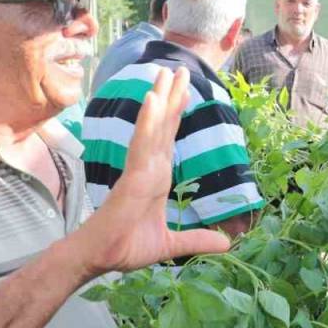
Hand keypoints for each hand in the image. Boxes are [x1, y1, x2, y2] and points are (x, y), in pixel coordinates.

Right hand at [75, 67, 229, 275]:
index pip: (169, 139)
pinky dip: (148, 121)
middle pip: (163, 125)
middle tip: (180, 68)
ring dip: (160, 98)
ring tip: (166, 72)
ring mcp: (141, 168)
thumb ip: (197, 241)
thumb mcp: (172, 245)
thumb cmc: (126, 247)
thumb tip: (227, 244)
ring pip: (154, 127)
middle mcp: (150, 167)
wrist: (101, 258)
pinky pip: (143, 144)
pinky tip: (153, 99)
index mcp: (157, 177)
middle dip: (171, 96)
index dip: (176, 114)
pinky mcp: (133, 175)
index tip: (185, 91)